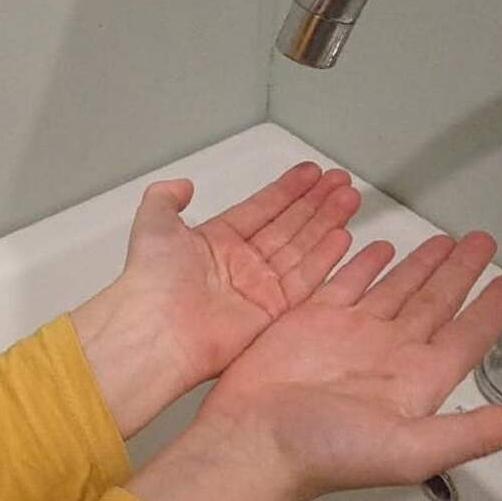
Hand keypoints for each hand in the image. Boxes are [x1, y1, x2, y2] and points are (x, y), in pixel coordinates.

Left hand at [72, 162, 360, 436]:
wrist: (157, 327)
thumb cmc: (151, 277)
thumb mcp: (153, 223)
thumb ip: (166, 198)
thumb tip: (182, 185)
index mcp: (216, 242)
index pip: (261, 209)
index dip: (287, 190)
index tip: (311, 172)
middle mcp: (241, 264)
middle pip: (288, 226)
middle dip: (316, 202)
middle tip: (341, 180)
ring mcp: (259, 288)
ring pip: (302, 247)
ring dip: (327, 222)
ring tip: (350, 197)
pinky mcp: (273, 312)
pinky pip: (306, 280)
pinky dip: (325, 258)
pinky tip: (343, 236)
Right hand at [128, 232, 501, 500]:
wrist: (253, 437)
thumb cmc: (325, 450)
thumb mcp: (412, 448)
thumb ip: (477, 432)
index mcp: (416, 381)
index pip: (465, 336)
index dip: (490, 310)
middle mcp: (388, 353)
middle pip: (435, 302)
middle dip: (459, 272)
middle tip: (479, 242)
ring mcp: (351, 332)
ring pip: (396, 287)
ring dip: (420, 264)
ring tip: (443, 241)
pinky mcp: (314, 317)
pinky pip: (348, 282)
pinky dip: (366, 264)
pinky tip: (381, 248)